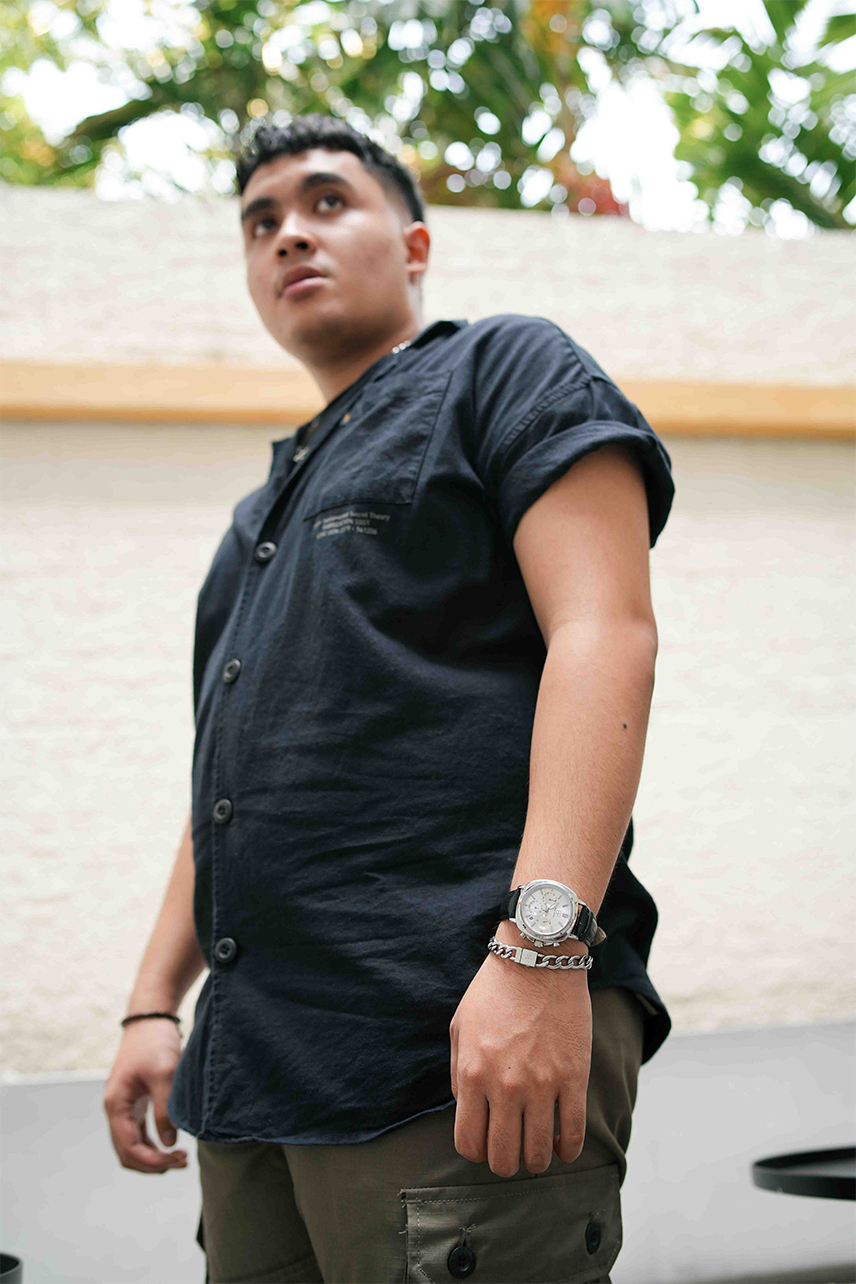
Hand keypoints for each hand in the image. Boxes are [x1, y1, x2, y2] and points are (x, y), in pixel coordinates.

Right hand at [103, 1020, 188, 1172]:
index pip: (129, 1148)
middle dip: (153, 1163)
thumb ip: (165, 1110)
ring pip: (132, 1145)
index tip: (177, 1160)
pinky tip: (172, 1144)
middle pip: (128, 1152)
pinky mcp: (135, 1102)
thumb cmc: (155, 1042)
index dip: (152, 1161)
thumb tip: (170, 1144)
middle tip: (183, 1162)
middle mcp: (115, 1109)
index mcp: (116, 1104)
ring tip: (181, 1158)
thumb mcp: (164, 1074)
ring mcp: (124, 1106)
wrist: (150, 1018)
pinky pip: (139, 1133)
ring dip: (153, 1156)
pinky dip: (153, 1143)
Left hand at [449, 943, 591, 1176]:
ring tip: (538, 1151)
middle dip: (505, 1163)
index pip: (469, 1143)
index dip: (476, 1152)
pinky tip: (564, 1147)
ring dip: (536, 1161)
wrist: (538, 958)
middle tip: (511, 1151)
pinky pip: (573, 1133)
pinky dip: (568, 1150)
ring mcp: (542, 1084)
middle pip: (503, 1157)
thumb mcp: (460, 1027)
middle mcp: (505, 1086)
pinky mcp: (574, 1077)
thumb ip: (458, 1072)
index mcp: (472, 1074)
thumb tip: (466, 1110)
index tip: (485, 1144)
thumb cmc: (495, 990)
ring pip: (538, 1153)